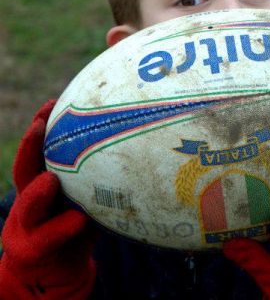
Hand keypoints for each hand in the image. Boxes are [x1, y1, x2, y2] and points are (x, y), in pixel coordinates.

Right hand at [0, 100, 96, 298]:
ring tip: (50, 180)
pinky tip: (78, 220)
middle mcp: (29, 200)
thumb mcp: (88, 198)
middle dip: (29, 146)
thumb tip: (141, 141)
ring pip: (28, 206)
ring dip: (37, 192)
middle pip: (23, 169)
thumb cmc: (78, 226)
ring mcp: (25, 227)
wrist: (57, 271)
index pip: (38, 149)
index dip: (41, 125)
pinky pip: (48, 239)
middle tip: (39, 125)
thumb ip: (102, 176)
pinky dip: (62, 228)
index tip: (52, 103)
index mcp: (40, 182)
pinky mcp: (32, 252)